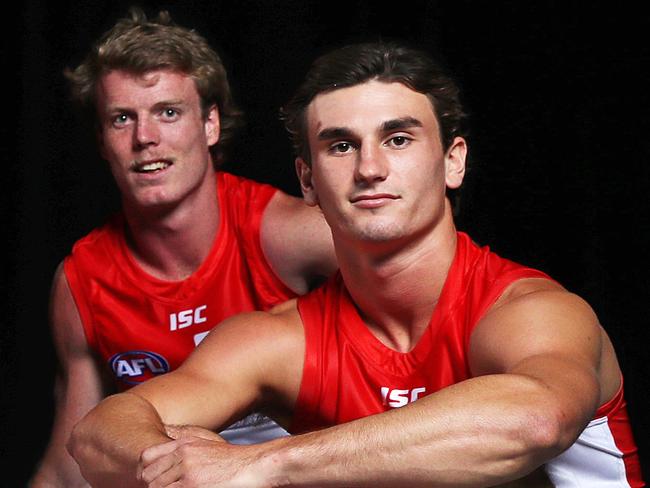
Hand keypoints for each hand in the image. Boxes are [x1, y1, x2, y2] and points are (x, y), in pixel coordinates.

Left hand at [138, 425, 267, 486]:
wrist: (253, 468)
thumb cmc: (233, 461)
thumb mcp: (207, 443)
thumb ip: (184, 440)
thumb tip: (165, 434)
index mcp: (184, 445)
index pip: (147, 456)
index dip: (145, 471)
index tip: (149, 479)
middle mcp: (183, 456)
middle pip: (150, 477)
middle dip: (154, 485)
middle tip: (165, 486)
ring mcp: (186, 473)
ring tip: (181, 487)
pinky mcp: (191, 487)